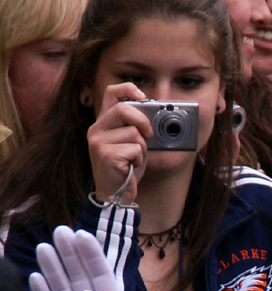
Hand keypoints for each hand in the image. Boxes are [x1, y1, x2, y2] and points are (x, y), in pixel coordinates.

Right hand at [87, 83, 152, 203]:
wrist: (115, 195)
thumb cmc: (125, 170)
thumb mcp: (130, 144)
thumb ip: (135, 128)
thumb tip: (152, 115)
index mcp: (102, 124)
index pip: (111, 94)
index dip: (129, 89)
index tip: (143, 97)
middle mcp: (96, 130)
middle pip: (124, 109)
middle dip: (143, 121)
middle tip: (149, 134)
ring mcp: (99, 142)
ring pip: (134, 133)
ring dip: (142, 148)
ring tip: (133, 159)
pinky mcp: (106, 155)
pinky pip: (135, 149)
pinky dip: (139, 159)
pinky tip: (130, 167)